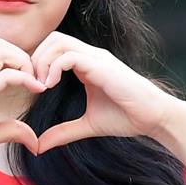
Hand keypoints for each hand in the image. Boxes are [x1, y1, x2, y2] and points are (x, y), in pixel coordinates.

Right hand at [0, 38, 43, 169]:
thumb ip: (12, 131)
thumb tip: (34, 141)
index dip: (20, 63)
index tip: (34, 84)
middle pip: (0, 44)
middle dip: (23, 57)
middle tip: (35, 81)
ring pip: (2, 49)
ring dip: (24, 62)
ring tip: (34, 83)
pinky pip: (5, 75)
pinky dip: (25, 78)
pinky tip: (36, 90)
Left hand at [29, 31, 181, 153]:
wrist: (153, 117)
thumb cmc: (126, 117)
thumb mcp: (87, 125)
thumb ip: (63, 132)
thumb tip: (39, 146)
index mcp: (87, 64)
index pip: (54, 48)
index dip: (38, 63)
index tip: (33, 88)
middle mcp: (91, 55)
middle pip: (52, 38)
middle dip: (36, 58)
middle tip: (33, 84)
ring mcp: (97, 58)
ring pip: (58, 41)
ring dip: (42, 61)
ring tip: (41, 86)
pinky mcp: (101, 66)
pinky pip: (69, 56)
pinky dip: (54, 68)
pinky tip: (51, 86)